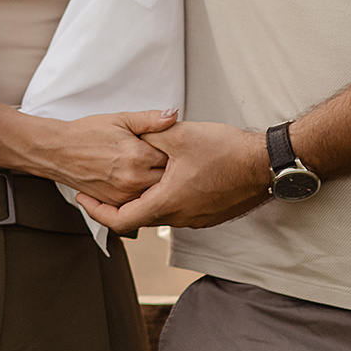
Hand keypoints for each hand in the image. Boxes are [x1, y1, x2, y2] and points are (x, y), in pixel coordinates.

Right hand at [0, 106, 176, 205]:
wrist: (58, 151)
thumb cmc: (87, 133)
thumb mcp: (120, 119)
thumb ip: (150, 120)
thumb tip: (174, 115)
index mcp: (138, 156)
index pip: (172, 157)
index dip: (173, 150)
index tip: (171, 145)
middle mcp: (134, 179)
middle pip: (168, 178)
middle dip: (169, 169)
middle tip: (166, 158)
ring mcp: (124, 195)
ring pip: (155, 193)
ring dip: (157, 183)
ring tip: (150, 168)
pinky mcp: (115, 204)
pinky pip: (139, 203)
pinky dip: (143, 193)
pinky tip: (139, 180)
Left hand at [74, 122, 268, 234]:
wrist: (266, 164)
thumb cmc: (226, 151)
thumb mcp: (180, 135)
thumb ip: (151, 133)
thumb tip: (133, 130)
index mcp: (167, 202)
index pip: (121, 220)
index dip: (97, 212)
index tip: (84, 198)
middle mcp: (180, 218)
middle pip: (139, 218)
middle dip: (118, 204)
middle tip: (103, 187)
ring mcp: (197, 219)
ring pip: (160, 215)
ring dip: (144, 201)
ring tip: (133, 180)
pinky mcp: (210, 215)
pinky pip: (179, 212)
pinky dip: (165, 200)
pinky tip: (166, 180)